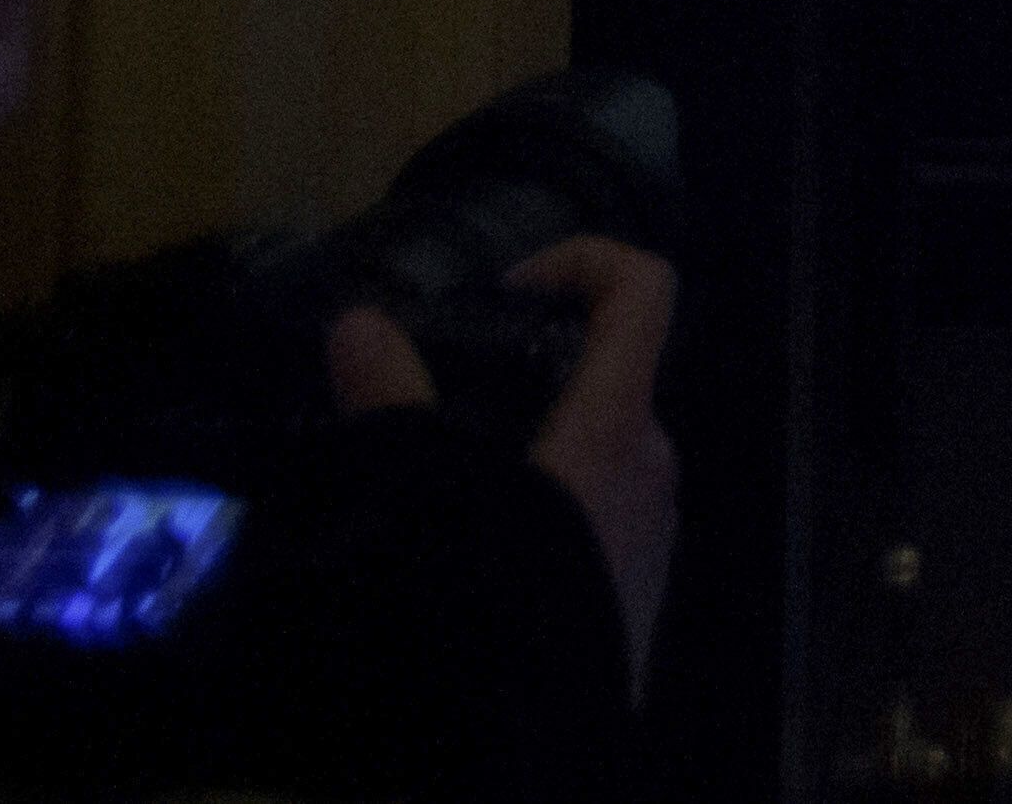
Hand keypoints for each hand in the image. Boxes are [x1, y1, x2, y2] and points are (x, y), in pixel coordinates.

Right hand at [337, 232, 680, 682]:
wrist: (530, 751)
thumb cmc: (490, 612)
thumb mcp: (427, 499)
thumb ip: (391, 404)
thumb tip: (357, 324)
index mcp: (620, 428)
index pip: (646, 293)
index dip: (585, 260)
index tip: (507, 291)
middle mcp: (654, 466)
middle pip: (611, 373)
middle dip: (531, 369)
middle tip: (443, 396)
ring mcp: (653, 530)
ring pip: (598, 447)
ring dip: (532, 440)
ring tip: (444, 480)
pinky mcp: (637, 588)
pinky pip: (596, 510)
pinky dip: (544, 500)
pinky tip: (475, 548)